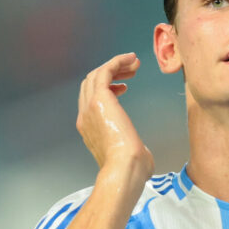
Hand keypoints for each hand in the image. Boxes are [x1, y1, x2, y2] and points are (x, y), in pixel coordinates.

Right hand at [77, 53, 153, 180]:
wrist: (124, 169)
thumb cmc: (131, 169)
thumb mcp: (130, 156)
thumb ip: (132, 150)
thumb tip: (143, 155)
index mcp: (89, 129)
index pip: (91, 100)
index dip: (107, 88)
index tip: (125, 86)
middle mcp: (85, 116)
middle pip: (91, 84)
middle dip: (111, 74)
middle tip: (131, 71)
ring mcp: (90, 107)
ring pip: (96, 75)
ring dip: (115, 66)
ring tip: (134, 63)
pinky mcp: (99, 99)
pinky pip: (105, 71)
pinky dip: (117, 62)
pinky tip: (131, 59)